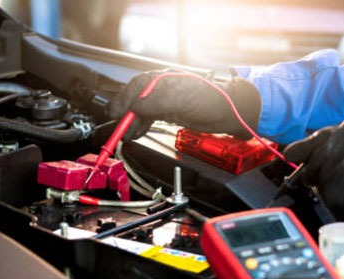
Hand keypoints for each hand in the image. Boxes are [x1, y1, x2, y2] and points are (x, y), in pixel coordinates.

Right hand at [107, 70, 260, 140]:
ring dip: (132, 123)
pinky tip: (137, 133)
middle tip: (119, 129)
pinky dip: (142, 126)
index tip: (115, 114)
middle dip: (126, 115)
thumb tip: (135, 106)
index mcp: (163, 79)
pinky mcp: (170, 112)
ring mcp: (165, 101)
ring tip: (126, 135)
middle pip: (136, 100)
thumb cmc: (211, 100)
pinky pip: (150, 118)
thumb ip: (156, 102)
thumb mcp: (181, 99)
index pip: (136, 87)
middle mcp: (161, 88)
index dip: (124, 101)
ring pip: (141, 111)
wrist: (228, 112)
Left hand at [283, 126, 343, 234]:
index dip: (301, 148)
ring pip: (315, 180)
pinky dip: (334, 200)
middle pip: (310, 161)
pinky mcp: (332, 190)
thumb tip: (318, 152)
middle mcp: (337, 148)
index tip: (292, 153)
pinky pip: (324, 196)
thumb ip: (343, 145)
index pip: (315, 138)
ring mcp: (333, 169)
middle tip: (332, 180)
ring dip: (325, 187)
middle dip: (314, 171)